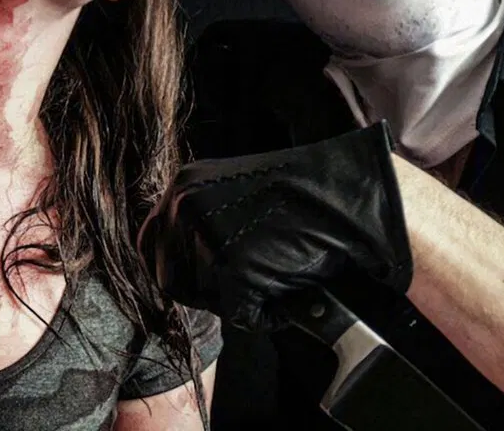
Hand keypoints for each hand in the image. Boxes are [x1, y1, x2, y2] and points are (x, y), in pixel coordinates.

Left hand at [139, 122, 412, 331]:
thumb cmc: (303, 203)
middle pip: (173, 279)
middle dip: (211, 286)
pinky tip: (292, 286)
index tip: (213, 271)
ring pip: (205, 300)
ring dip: (240, 297)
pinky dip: (271, 313)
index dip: (182, 267)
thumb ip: (199, 222)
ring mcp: (206, 238)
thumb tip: (176, 260)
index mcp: (181, 187)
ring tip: (276, 272)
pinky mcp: (234, 269)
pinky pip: (242, 316)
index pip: (152, 247)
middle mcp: (184, 208)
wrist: (352, 202)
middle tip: (257, 271)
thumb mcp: (231, 199)